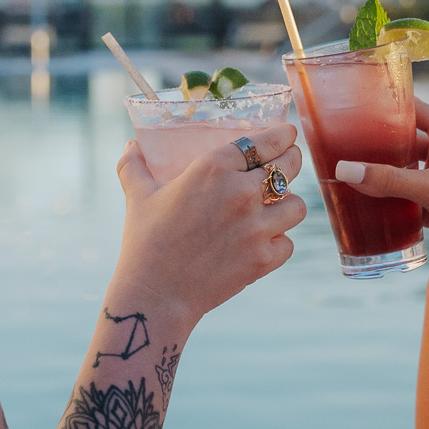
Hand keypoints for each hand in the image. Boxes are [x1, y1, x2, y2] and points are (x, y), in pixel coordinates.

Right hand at [112, 123, 306, 326]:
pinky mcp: (263, 258)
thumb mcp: (137, 196)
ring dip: (288, 205)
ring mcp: (257, 227)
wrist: (156, 294)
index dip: (281, 135)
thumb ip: (133, 166)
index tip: (288, 133)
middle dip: (292, 160)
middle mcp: (242, 193)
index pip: (263, 142)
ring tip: (278, 207)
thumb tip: (131, 145)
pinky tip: (266, 242)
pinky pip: (288, 243)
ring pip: (297, 206)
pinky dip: (279, 243)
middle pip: (288, 166)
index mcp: (213, 169)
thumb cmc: (145, 241)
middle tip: (289, 162)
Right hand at [334, 99, 428, 238]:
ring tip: (351, 167)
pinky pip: (406, 193)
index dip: (393, 104)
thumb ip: (389, 180)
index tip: (363, 101)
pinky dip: (389, 195)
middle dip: (381, 143)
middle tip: (347, 140)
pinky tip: (366, 197)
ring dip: (383, 171)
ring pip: (405, 169)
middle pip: (407, 141)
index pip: (418, 110)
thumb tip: (345, 170)